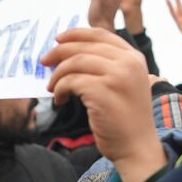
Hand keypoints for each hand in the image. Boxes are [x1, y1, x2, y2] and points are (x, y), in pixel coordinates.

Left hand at [41, 27, 165, 181]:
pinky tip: (60, 100)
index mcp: (134, 58)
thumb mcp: (126, 85)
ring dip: (58, 75)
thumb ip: (110, 66)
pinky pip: (71, 81)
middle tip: (44, 62)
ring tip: (52, 88)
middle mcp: (128, 63)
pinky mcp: (102, 90)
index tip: (59, 40)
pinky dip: (60, 89)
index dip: (76, 34)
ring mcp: (117, 75)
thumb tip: (72, 53)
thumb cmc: (127, 120)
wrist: (137, 147)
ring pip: (75, 62)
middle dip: (59, 52)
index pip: (101, 34)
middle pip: (84, 46)